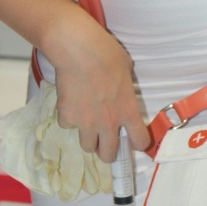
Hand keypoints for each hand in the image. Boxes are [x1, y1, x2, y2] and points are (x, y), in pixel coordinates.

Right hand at [47, 22, 149, 163]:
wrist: (77, 50)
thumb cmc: (106, 54)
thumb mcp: (126, 70)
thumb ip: (125, 88)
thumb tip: (121, 89)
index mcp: (127, 110)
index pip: (140, 141)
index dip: (138, 143)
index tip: (134, 141)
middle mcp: (108, 123)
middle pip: (108, 155)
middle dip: (107, 151)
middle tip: (104, 141)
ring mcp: (86, 123)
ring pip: (87, 146)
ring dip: (88, 137)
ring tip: (86, 123)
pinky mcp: (67, 118)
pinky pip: (68, 125)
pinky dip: (69, 118)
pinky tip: (70, 102)